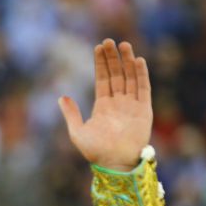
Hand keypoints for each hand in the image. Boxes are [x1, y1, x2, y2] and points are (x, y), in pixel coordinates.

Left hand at [58, 39, 151, 171]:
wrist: (114, 164)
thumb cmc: (95, 152)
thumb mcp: (77, 132)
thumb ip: (71, 114)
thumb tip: (61, 96)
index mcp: (103, 106)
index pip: (103, 79)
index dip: (101, 63)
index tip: (99, 47)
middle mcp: (118, 103)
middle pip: (116, 75)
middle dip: (113, 58)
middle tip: (109, 41)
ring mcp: (131, 106)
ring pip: (130, 78)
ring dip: (127, 62)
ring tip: (124, 45)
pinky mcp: (144, 110)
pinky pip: (143, 89)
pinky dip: (141, 75)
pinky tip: (138, 61)